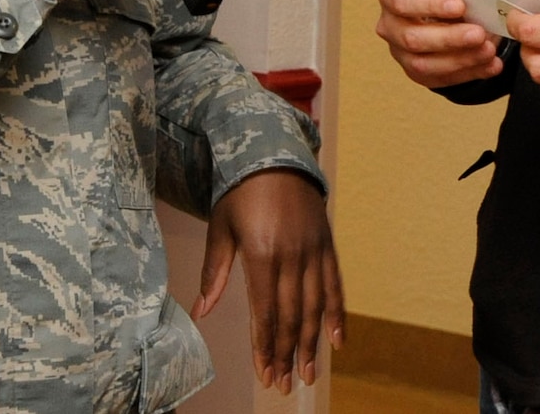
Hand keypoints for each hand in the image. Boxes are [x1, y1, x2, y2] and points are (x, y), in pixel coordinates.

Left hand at [194, 170, 344, 392]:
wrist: (275, 155)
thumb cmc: (240, 193)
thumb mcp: (220, 227)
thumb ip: (214, 272)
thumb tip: (202, 312)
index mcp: (261, 252)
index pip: (265, 311)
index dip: (266, 346)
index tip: (264, 373)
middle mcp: (291, 254)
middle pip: (291, 315)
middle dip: (287, 353)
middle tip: (284, 384)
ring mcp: (313, 249)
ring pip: (315, 306)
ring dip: (311, 343)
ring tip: (307, 374)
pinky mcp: (327, 243)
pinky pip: (335, 284)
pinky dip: (338, 314)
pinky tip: (337, 341)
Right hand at [375, 0, 501, 88]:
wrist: (461, 3)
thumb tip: (480, 3)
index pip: (403, 0)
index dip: (430, 4)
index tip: (460, 5)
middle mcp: (390, 25)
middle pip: (412, 38)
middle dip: (449, 38)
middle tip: (479, 33)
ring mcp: (400, 52)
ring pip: (424, 65)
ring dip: (460, 60)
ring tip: (489, 50)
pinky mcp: (418, 73)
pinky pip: (441, 79)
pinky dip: (470, 73)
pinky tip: (492, 65)